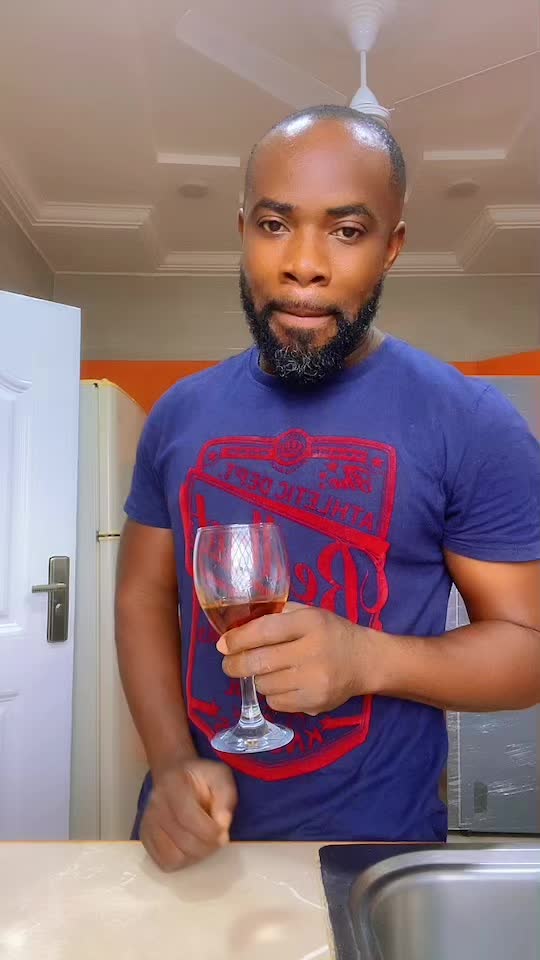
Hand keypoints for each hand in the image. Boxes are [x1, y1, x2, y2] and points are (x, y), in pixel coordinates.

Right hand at [140, 759, 237, 871]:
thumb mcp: (220, 777)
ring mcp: (148, 823)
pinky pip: (164, 862)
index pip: (187, 817)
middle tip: (217, 839)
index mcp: (173, 785)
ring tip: (204, 842)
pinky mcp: (146, 838)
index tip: (224, 834)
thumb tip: (222, 824)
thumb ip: (225, 798)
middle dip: (207, 846)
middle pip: (182, 841)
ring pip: (173, 857)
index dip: (209, 832)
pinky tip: (190, 847)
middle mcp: (156, 805)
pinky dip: (182, 861)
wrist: (175, 776)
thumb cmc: (200, 778)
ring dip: (195, 855)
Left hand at [217, 603, 378, 715]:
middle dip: (235, 664)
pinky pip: (276, 703)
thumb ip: (276, 615)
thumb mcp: (308, 613)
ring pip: (264, 685)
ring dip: (258, 679)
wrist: (365, 661)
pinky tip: (284, 684)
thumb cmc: (330, 632)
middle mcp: (313, 651)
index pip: (264, 630)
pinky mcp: (316, 703)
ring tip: (267, 671)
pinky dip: (272, 694)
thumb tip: (236, 629)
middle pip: (259, 662)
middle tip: (228, 664)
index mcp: (310, 622)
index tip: (223, 644)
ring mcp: (315, 680)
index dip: (238, 638)